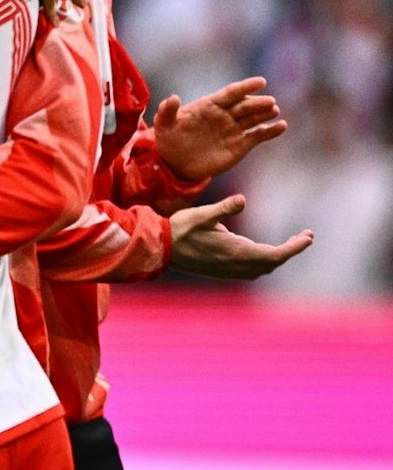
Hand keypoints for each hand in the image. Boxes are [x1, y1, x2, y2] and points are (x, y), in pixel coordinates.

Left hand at [153, 77, 286, 181]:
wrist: (176, 163)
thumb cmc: (169, 140)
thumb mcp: (164, 125)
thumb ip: (167, 111)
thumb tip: (173, 98)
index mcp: (209, 105)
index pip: (230, 93)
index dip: (245, 87)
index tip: (261, 81)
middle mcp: (225, 115)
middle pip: (244, 106)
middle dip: (257, 103)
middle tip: (270, 102)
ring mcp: (233, 129)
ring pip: (253, 119)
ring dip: (265, 114)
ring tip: (274, 110)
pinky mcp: (240, 145)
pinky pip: (258, 136)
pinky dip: (270, 131)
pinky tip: (281, 127)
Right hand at [168, 194, 312, 279]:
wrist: (159, 249)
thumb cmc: (180, 229)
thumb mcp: (202, 214)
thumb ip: (224, 208)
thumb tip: (243, 199)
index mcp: (237, 252)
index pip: (276, 254)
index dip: (295, 247)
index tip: (309, 237)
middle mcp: (237, 265)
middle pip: (273, 262)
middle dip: (290, 250)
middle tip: (304, 236)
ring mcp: (229, 270)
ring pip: (263, 268)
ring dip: (278, 257)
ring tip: (288, 243)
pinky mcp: (222, 270)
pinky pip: (252, 270)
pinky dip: (264, 261)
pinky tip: (262, 250)